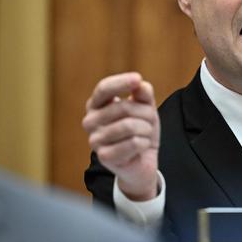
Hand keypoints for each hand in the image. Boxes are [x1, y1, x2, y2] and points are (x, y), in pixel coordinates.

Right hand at [82, 72, 159, 200]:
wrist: (141, 162)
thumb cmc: (140, 130)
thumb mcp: (145, 107)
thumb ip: (143, 94)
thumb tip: (140, 85)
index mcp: (96, 105)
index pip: (104, 88)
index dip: (120, 82)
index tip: (137, 79)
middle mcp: (90, 121)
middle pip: (124, 107)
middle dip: (146, 112)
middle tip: (150, 120)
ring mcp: (94, 140)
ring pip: (130, 126)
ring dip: (146, 129)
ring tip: (145, 133)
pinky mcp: (104, 156)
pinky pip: (133, 142)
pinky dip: (145, 143)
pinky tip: (141, 146)